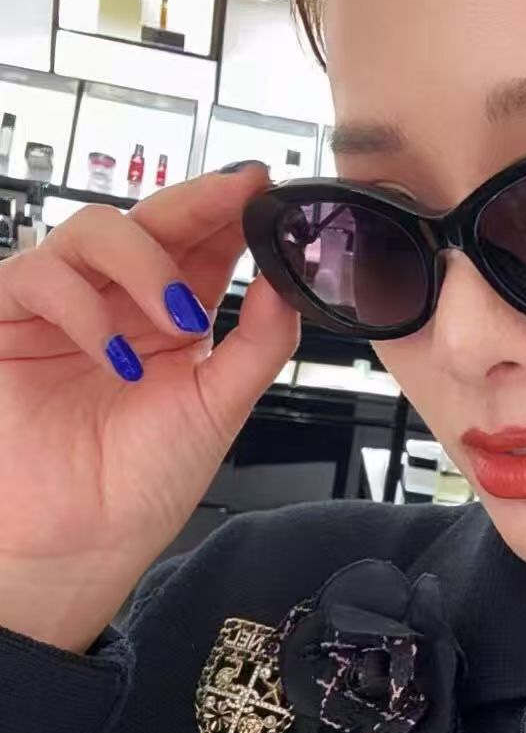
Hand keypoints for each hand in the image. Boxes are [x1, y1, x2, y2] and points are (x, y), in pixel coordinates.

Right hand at [0, 164, 300, 648]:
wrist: (78, 542)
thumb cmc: (140, 482)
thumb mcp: (218, 409)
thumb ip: (258, 344)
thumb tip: (290, 287)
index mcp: (172, 317)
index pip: (204, 245)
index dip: (232, 211)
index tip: (270, 190)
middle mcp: (118, 302)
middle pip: (153, 219)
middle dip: (199, 201)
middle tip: (239, 194)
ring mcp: (63, 307)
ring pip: (94, 229)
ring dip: (144, 261)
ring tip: (175, 320)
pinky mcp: (8, 320)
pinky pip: (39, 276)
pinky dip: (84, 307)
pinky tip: (115, 354)